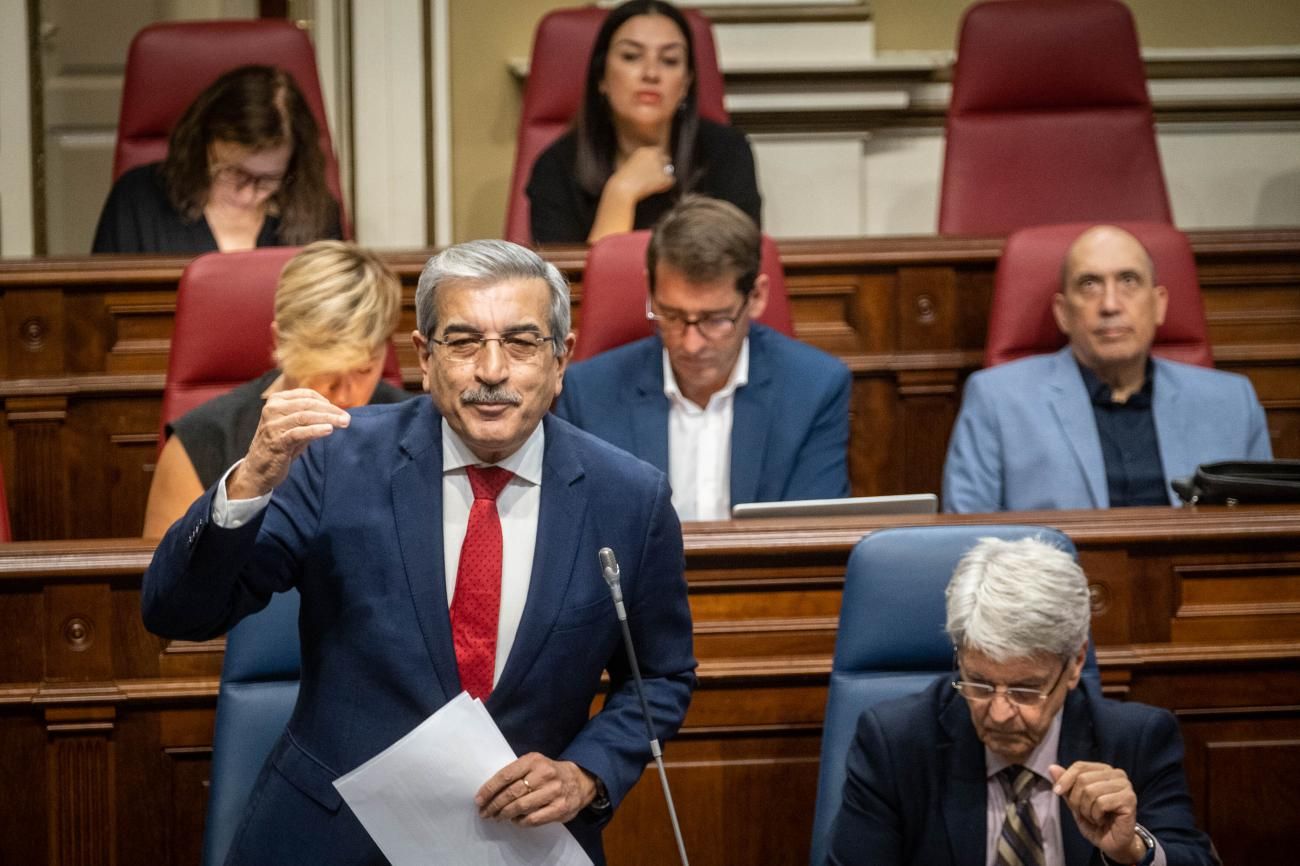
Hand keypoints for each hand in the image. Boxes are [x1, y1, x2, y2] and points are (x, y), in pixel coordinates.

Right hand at [226, 388, 349, 498]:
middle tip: (347, 418)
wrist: (258, 469)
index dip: (325, 402)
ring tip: (344, 423)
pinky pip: (299, 433)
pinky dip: (316, 430)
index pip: (306, 395)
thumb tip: (336, 412)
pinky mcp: (276, 441)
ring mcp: (272, 425)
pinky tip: (329, 430)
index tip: (339, 411)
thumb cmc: (280, 445)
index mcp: (276, 401)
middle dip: (330, 411)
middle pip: (308, 404)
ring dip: (328, 419)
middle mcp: (272, 409)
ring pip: (305, 416)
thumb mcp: (294, 426)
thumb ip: (310, 417)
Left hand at [475, 753, 595, 826]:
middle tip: (485, 812)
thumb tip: (490, 791)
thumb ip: (516, 773)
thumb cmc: (549, 773)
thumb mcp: (534, 764)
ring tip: (497, 817)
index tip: (479, 800)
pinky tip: (515, 821)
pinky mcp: (560, 807)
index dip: (490, 789)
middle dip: (494, 804)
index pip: (506, 775)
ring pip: (521, 806)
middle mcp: (544, 774)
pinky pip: (534, 818)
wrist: (580, 781)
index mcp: (534, 760)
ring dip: (505, 814)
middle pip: (512, 792)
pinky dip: (520, 822)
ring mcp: (554, 791)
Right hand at [608, 146, 675, 201]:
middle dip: (662, 167)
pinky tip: (655, 190)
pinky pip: (670, 181)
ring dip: (664, 176)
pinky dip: (665, 186)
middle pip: (665, 159)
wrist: (622, 188)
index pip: (657, 151)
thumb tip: (654, 169)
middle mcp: (653, 155)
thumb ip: (643, 164)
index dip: (657, 160)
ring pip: (669, 170)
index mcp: (644, 150)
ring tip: (653, 185)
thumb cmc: (623, 180)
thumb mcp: (631, 166)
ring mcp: (659, 165)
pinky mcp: (664, 176)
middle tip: (655, 177)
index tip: (653, 169)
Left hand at [1050, 761, 1146, 863]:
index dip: (1065, 779)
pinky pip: (1101, 803)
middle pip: (1083, 779)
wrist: (1112, 843)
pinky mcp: (1129, 799)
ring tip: (1095, 817)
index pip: (1080, 766)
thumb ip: (1066, 785)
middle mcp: (1117, 774)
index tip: (1057, 792)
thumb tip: (1052, 767)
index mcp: (1104, 770)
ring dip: (1086, 810)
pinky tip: (1103, 820)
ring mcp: (1125, 786)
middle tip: (1084, 813)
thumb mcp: (1075, 802)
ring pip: (1090, 791)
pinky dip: (1096, 815)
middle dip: (1076, 800)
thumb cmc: (1095, 821)